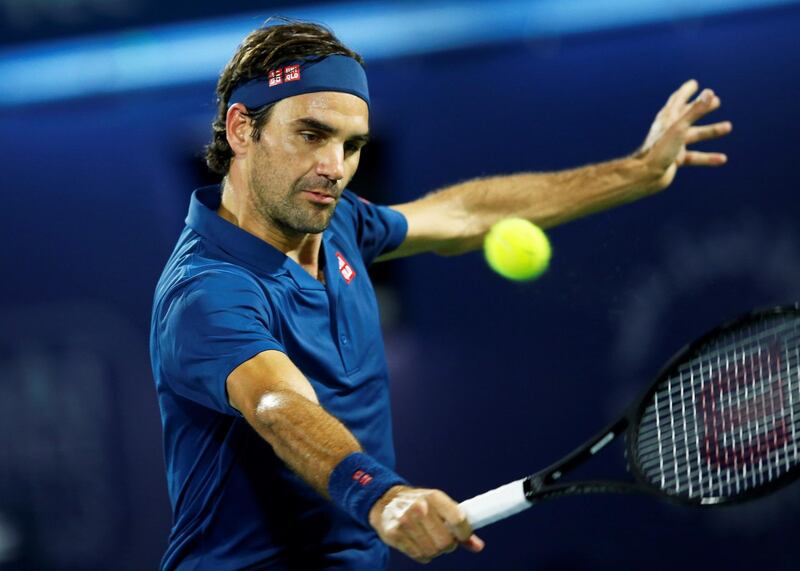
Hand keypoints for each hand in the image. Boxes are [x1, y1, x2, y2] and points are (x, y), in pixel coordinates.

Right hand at [368, 485, 484, 563]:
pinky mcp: (394, 535)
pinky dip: (423, 554)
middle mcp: (419, 508)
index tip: (462, 535)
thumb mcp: (439, 505)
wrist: (385, 500)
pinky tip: (418, 542)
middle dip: (448, 545)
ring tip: (428, 539)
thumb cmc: (419, 503)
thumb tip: (478, 545)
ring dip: (434, 550)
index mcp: (434, 497)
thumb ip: (459, 523)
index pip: (458, 520)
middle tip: (443, 539)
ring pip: (433, 551)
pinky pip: (419, 556)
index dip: (464, 533)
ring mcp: (405, 521)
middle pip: (445, 542)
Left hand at [638, 79, 732, 190]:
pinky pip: (694, 157)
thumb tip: (710, 93)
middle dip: (701, 108)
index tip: (694, 84)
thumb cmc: (660, 149)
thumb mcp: (680, 127)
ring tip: (728, 127)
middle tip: (717, 101)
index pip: (677, 100)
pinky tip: (722, 159)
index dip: (686, 91)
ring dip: (710, 131)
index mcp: (667, 119)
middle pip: (687, 115)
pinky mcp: (675, 159)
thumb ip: (696, 111)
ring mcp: (672, 145)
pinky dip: (708, 157)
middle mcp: (669, 130)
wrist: (645, 176)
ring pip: (694, 136)